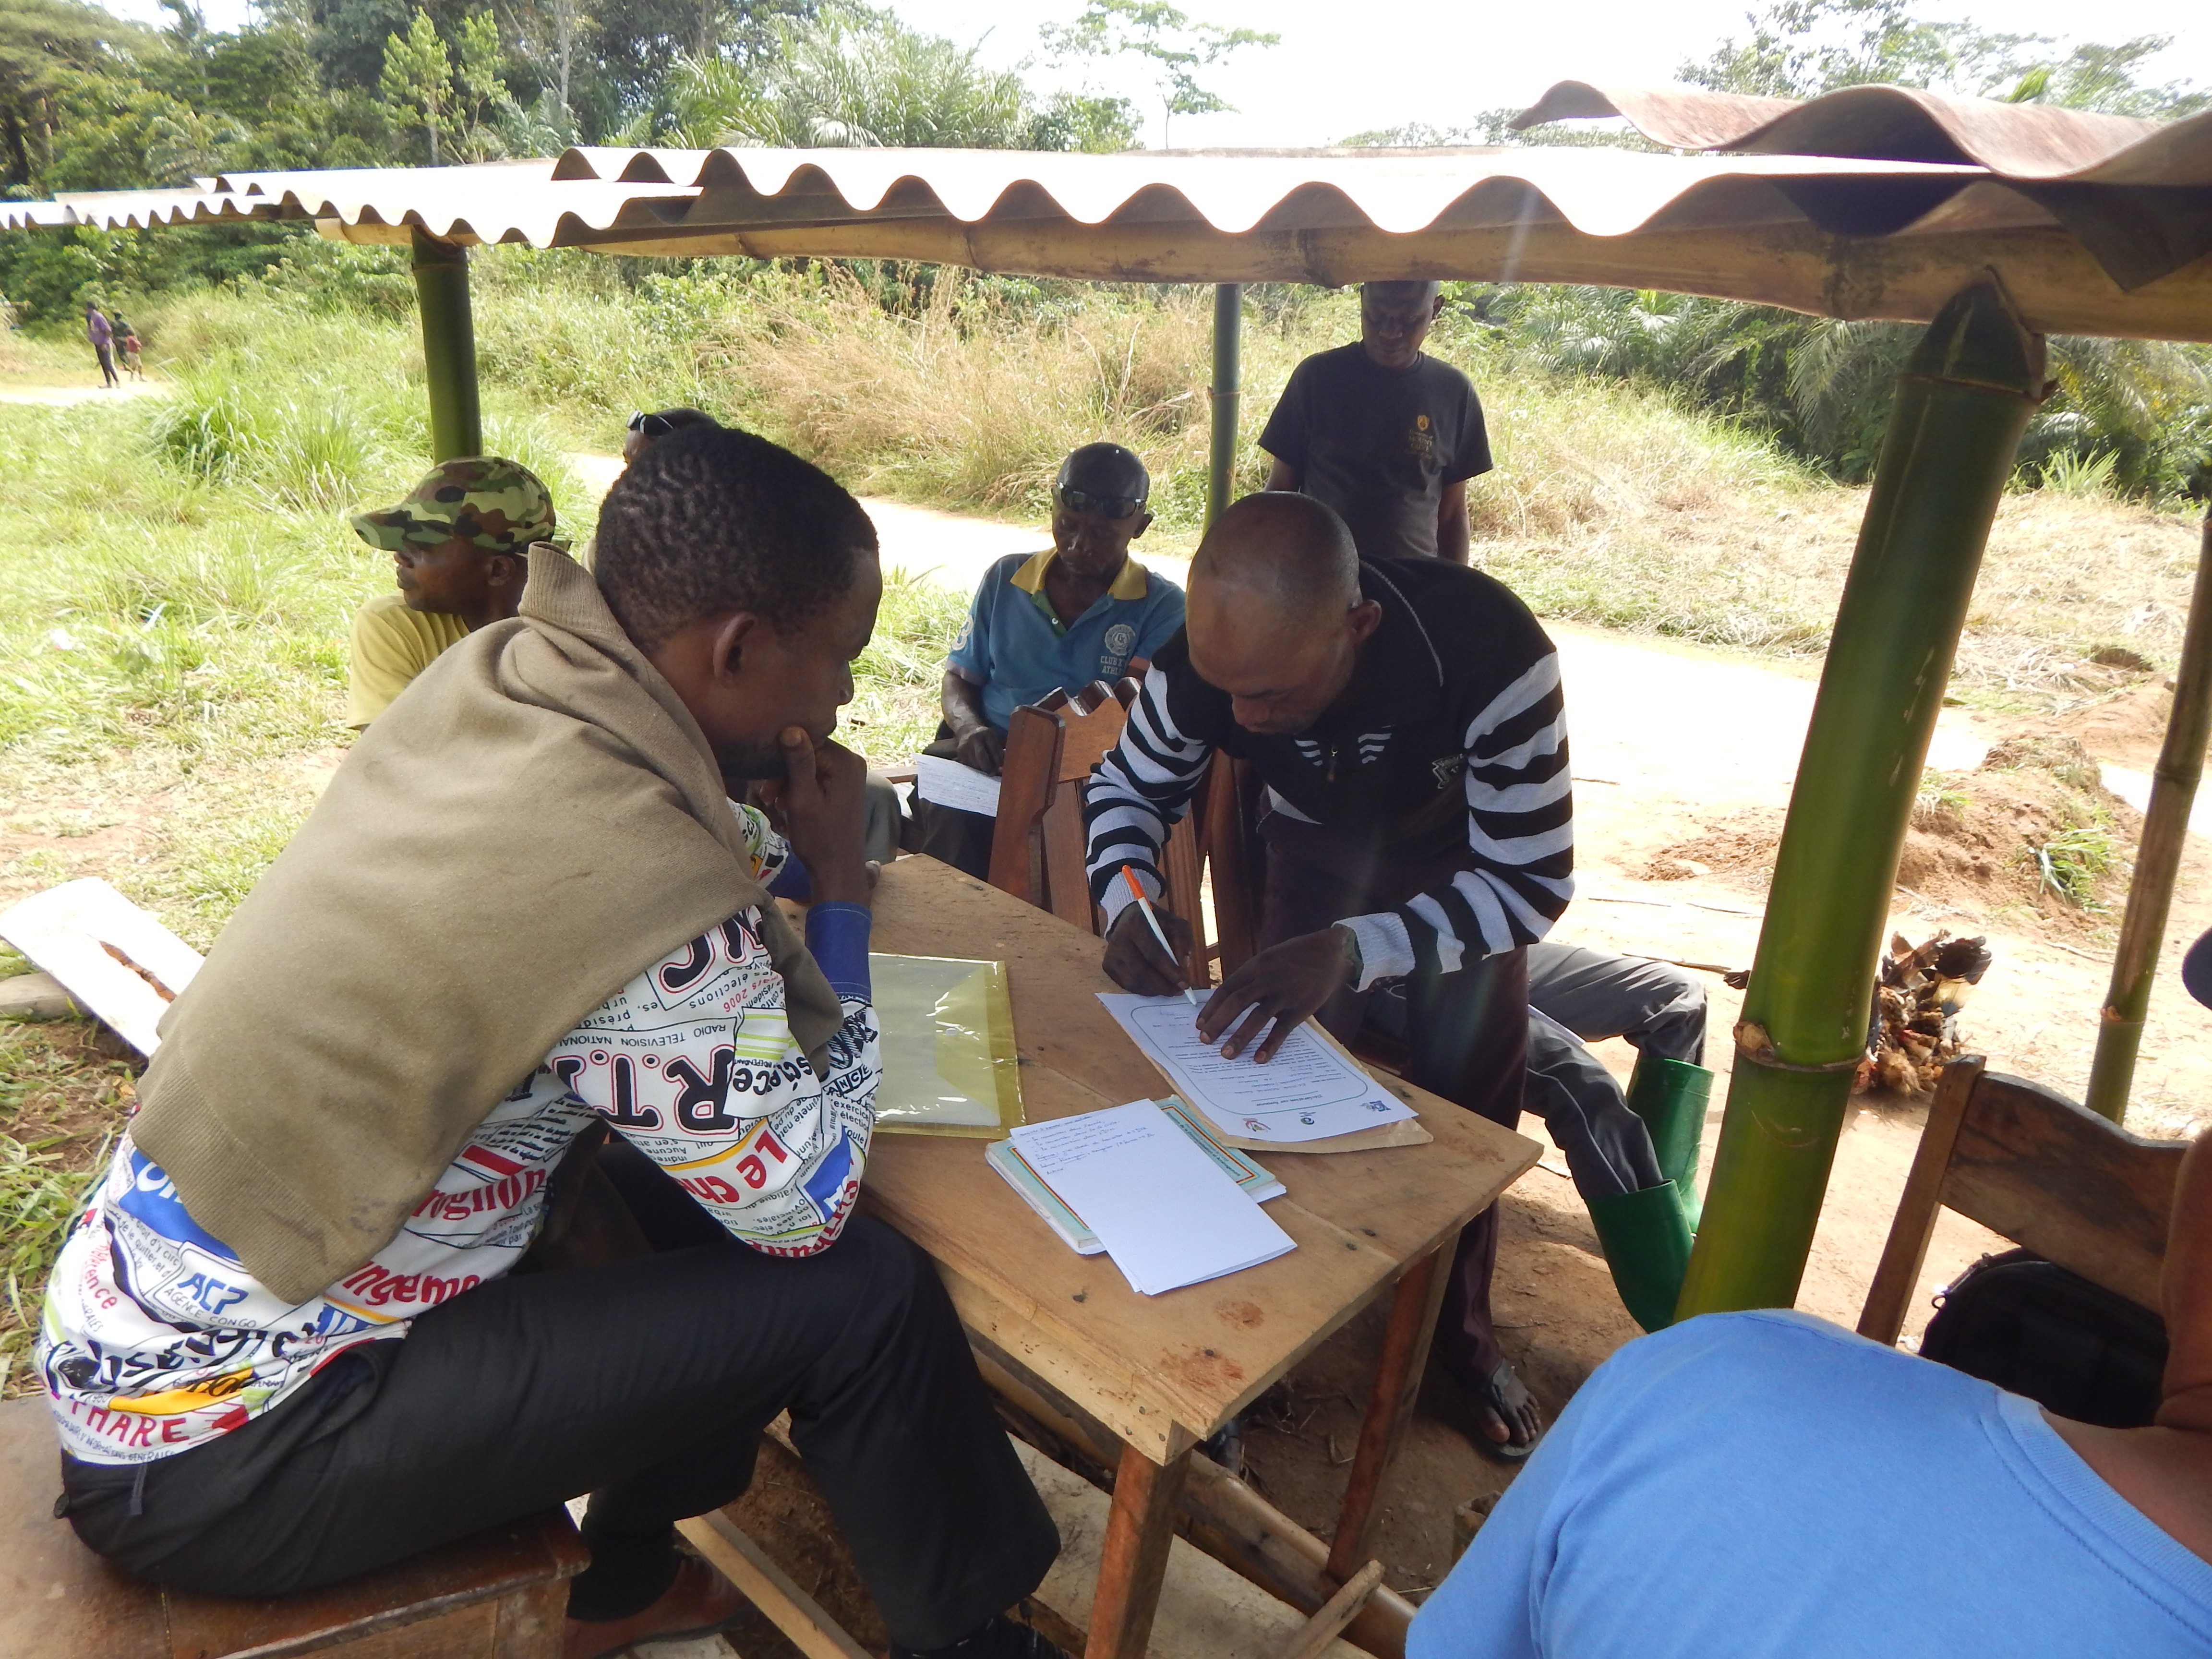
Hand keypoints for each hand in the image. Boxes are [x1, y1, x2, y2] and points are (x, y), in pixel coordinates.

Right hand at [758, 728, 869, 905]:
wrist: (838, 870)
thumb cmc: (819, 838)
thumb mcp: (802, 798)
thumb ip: (798, 763)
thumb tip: (791, 728)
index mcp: (845, 761)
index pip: (806, 741)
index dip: (783, 759)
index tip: (768, 784)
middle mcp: (852, 763)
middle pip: (808, 753)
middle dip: (785, 773)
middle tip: (769, 797)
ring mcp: (850, 775)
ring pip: (810, 766)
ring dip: (789, 783)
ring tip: (777, 804)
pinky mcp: (845, 787)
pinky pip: (817, 778)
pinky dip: (801, 789)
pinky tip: (789, 806)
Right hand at [953, 723, 1005, 775]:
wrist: (967, 730)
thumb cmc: (985, 738)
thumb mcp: (994, 740)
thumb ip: (999, 752)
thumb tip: (1001, 769)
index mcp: (987, 733)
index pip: (994, 749)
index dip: (998, 761)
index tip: (1001, 769)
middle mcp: (975, 737)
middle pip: (981, 755)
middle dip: (988, 767)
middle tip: (992, 773)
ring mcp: (965, 744)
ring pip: (974, 762)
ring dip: (981, 769)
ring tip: (986, 770)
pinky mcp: (959, 751)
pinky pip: (968, 763)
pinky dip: (974, 767)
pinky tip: (978, 766)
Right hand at [1103, 901, 1193, 996]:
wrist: (1129, 918)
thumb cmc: (1157, 923)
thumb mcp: (1175, 924)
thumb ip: (1183, 942)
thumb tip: (1184, 966)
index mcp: (1136, 924)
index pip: (1154, 953)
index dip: (1170, 971)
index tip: (1185, 984)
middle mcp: (1119, 939)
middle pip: (1141, 971)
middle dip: (1163, 985)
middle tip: (1178, 991)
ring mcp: (1111, 954)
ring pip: (1133, 981)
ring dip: (1154, 990)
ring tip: (1169, 990)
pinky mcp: (1108, 965)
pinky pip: (1126, 985)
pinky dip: (1143, 990)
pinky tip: (1155, 987)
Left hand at [1197, 926, 1356, 1062]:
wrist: (1329, 952)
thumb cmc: (1294, 957)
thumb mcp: (1267, 959)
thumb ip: (1250, 978)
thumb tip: (1229, 1001)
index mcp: (1255, 966)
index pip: (1227, 989)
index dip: (1211, 1008)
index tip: (1200, 1025)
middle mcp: (1266, 979)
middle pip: (1237, 1002)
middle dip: (1218, 1023)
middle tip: (1205, 1041)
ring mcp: (1284, 994)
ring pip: (1257, 1017)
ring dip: (1239, 1037)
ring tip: (1226, 1054)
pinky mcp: (1301, 1008)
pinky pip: (1282, 1029)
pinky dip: (1270, 1045)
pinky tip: (1259, 1058)